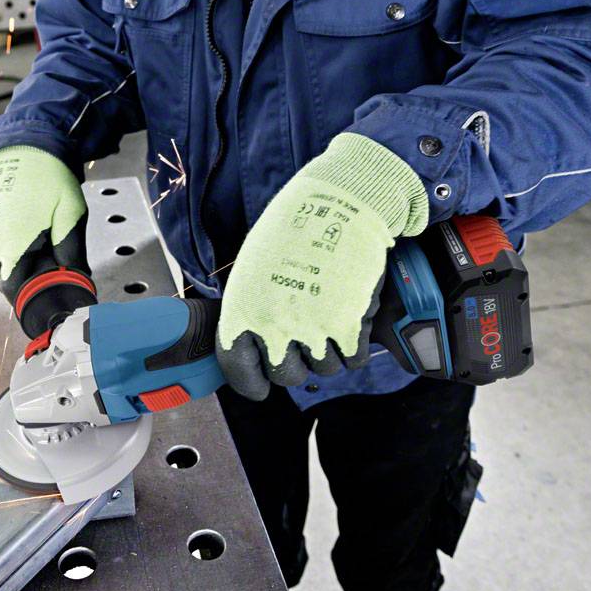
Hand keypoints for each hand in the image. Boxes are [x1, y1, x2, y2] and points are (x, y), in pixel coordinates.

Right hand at [0, 146, 88, 300]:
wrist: (23, 144)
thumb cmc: (50, 176)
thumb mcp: (72, 213)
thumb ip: (72, 251)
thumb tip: (77, 279)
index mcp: (11, 240)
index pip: (15, 288)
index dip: (33, 289)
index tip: (47, 282)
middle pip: (6, 276)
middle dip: (26, 271)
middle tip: (45, 250)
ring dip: (13, 256)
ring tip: (31, 230)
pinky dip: (1, 243)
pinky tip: (15, 224)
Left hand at [216, 133, 428, 399]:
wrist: (340, 203)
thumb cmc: (294, 229)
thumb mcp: (254, 267)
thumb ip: (252, 308)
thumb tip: (255, 343)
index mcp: (242, 308)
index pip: (236, 367)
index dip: (249, 383)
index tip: (260, 387)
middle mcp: (273, 324)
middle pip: (286, 376)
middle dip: (297, 363)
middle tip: (305, 337)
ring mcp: (312, 329)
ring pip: (323, 370)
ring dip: (329, 351)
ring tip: (329, 313)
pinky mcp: (349, 327)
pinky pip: (352, 359)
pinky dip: (355, 345)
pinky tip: (351, 316)